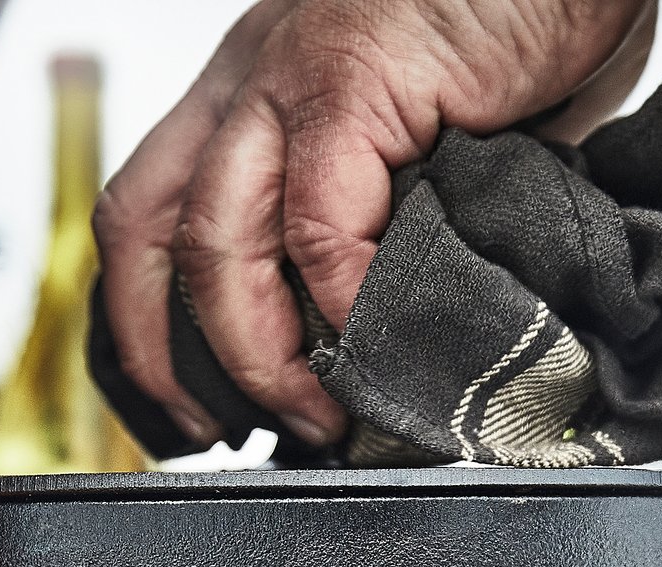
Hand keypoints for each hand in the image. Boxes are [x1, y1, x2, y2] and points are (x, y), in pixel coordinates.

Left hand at [94, 0, 655, 448]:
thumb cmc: (518, 23)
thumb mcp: (427, 141)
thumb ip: (394, 224)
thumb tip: (395, 333)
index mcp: (252, 95)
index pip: (150, 215)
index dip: (144, 320)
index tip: (181, 399)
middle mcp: (246, 82)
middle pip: (142, 231)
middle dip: (158, 353)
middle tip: (211, 432)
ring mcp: (285, 75)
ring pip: (211, 243)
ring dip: (255, 354)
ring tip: (313, 415)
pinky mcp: (351, 79)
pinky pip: (316, 223)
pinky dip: (340, 302)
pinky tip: (374, 343)